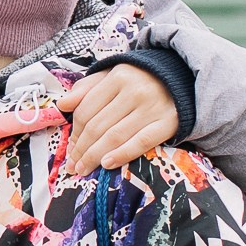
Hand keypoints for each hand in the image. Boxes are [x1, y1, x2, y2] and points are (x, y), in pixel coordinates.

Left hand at [65, 62, 179, 176]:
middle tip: (73, 165)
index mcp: (118, 77)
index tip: (69, 148)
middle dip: (82, 149)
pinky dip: (122, 154)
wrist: (183, 79)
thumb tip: (62, 105)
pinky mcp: (168, 122)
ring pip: (115, 136)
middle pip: (98, 126)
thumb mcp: (114, 76)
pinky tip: (107, 164)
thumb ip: (87, 88)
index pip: (87, 109)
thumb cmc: (141, 80)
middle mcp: (134, 90)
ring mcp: (152, 107)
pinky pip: (141, 142)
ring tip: (84, 169)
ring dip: (94, 156)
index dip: (75, 132)